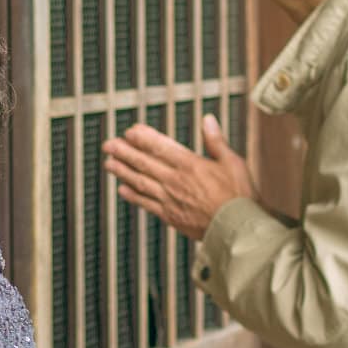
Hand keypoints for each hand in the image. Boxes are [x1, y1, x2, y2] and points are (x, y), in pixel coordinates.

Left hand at [101, 113, 256, 241]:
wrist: (238, 229)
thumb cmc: (240, 196)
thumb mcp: (233, 162)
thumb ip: (216, 141)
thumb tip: (207, 119)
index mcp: (190, 165)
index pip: (160, 146)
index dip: (142, 138)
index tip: (129, 131)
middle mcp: (176, 181)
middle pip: (144, 163)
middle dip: (124, 152)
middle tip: (108, 144)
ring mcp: (171, 200)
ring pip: (141, 182)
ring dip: (123, 172)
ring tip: (108, 163)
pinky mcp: (171, 216)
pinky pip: (146, 204)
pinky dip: (133, 196)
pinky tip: (122, 190)